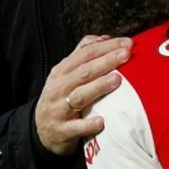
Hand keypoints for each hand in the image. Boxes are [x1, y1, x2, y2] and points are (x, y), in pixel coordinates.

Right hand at [35, 34, 131, 154]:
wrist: (42, 130)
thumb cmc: (60, 98)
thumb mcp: (66, 74)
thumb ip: (83, 54)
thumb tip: (105, 38)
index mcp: (61, 71)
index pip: (85, 54)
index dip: (106, 47)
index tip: (127, 43)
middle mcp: (58, 88)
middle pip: (84, 71)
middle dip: (106, 61)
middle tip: (126, 55)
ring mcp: (59, 109)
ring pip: (79, 96)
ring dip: (99, 87)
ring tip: (117, 79)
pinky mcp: (61, 130)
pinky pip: (75, 127)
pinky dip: (88, 124)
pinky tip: (102, 121)